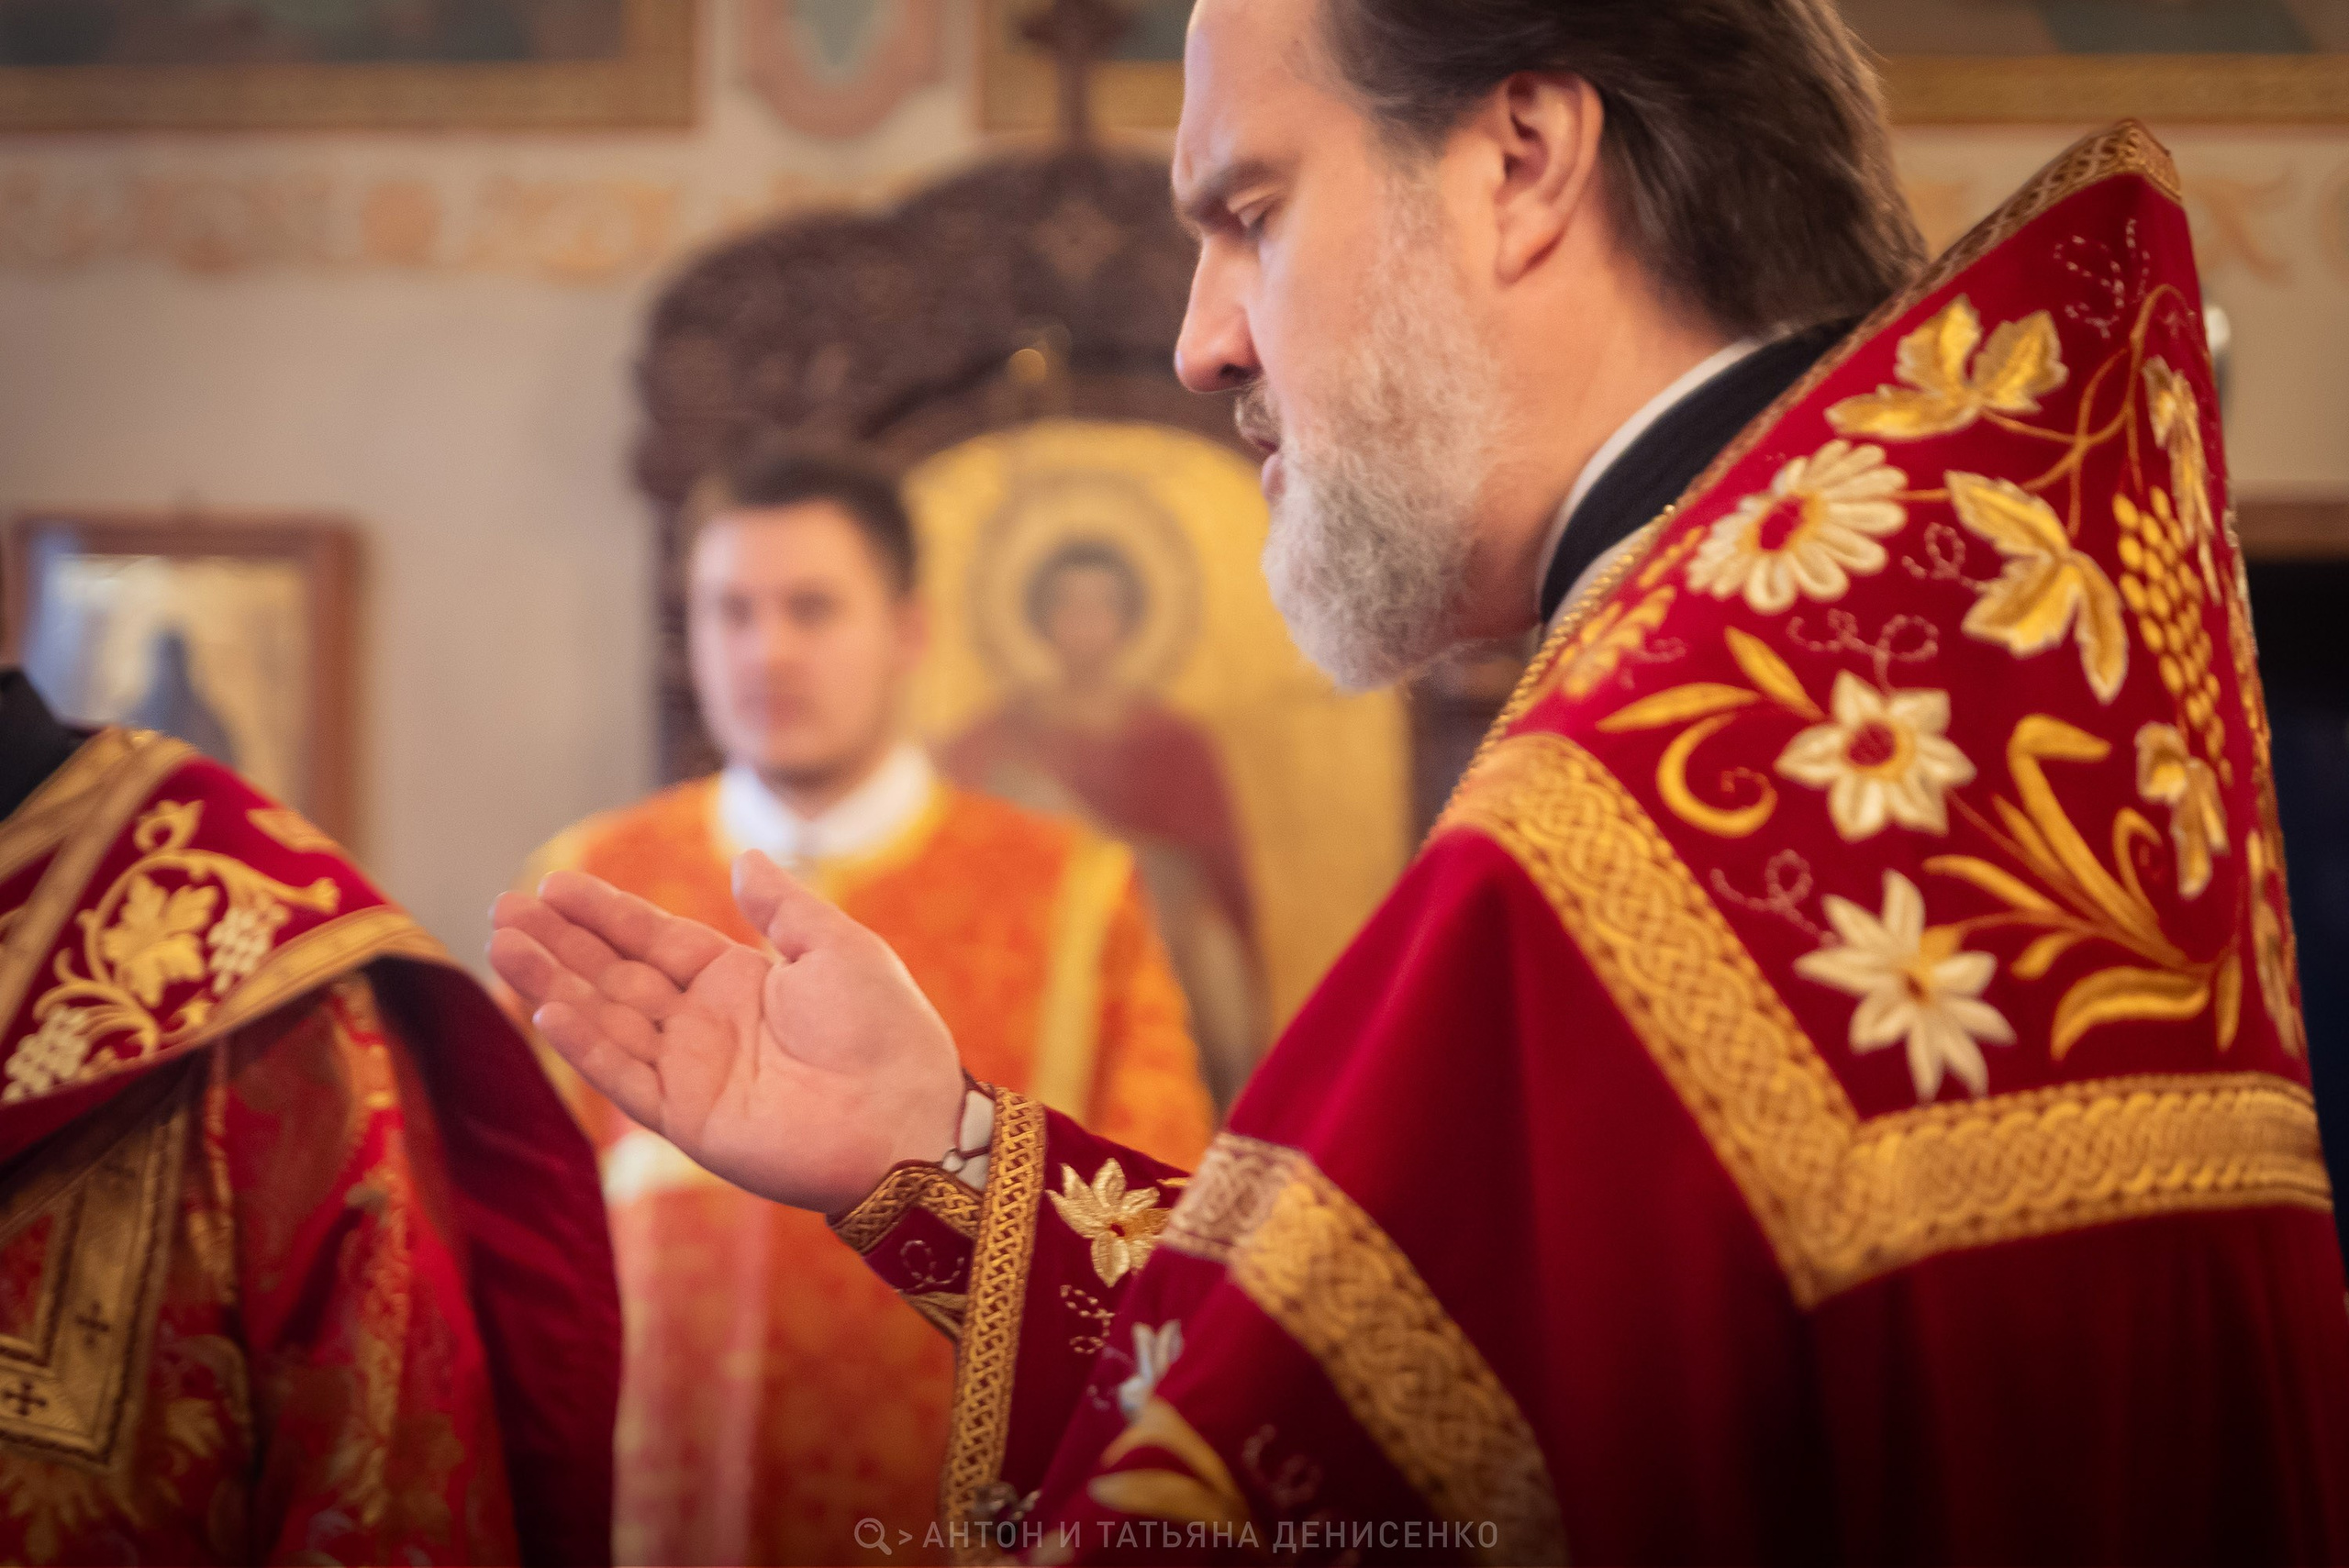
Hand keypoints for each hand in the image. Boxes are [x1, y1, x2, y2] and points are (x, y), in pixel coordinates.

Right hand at [487, 853, 965, 1213]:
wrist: (909, 1118)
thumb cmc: (887, 1031)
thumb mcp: (838, 948)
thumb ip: (782, 906)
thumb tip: (743, 855)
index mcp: (738, 981)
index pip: (653, 940)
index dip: (603, 914)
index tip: (551, 884)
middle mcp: (704, 1025)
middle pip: (615, 976)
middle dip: (559, 944)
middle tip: (503, 908)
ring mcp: (691, 1073)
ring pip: (607, 1021)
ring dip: (554, 985)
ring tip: (502, 945)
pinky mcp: (689, 1120)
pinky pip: (626, 1077)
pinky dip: (587, 1045)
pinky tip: (547, 1010)